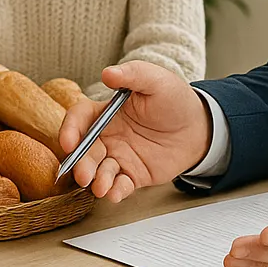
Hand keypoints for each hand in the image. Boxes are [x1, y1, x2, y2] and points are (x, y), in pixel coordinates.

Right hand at [57, 61, 210, 201]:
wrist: (198, 126)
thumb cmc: (174, 99)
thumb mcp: (155, 79)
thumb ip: (132, 74)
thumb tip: (108, 73)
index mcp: (106, 112)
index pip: (79, 119)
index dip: (70, 129)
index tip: (68, 142)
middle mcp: (107, 136)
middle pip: (85, 150)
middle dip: (81, 163)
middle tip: (83, 174)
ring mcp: (119, 157)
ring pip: (99, 171)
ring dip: (96, 180)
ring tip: (101, 187)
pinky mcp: (133, 175)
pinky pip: (120, 185)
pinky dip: (115, 191)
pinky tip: (114, 193)